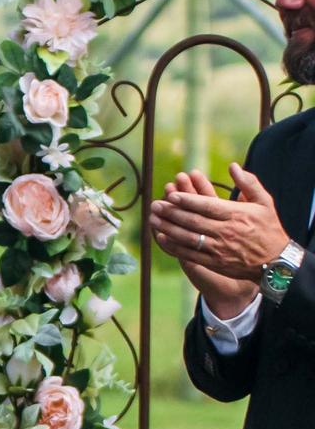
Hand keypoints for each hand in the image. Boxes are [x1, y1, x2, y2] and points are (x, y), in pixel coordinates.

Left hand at [148, 162, 289, 294]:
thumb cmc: (269, 228)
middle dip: (172, 212)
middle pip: (193, 221)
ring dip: (168, 228)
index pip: (207, 206)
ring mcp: (218, 249)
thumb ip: (248, 183)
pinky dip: (174, 246)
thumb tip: (233, 166)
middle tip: (155, 205)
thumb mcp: (265, 202)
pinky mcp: (214, 262)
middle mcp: (225, 232)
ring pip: (188, 238)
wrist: (276, 262)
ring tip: (152, 219)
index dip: (187, 200)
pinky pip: (189, 254)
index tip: (171, 195)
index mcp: (236, 215)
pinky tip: (161, 238)